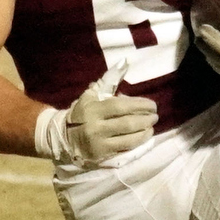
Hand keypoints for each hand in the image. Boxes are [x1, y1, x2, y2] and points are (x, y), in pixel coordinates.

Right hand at [35, 59, 157, 166]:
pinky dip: (139, 143)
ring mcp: (99, 144)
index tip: (152, 105)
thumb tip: (125, 63)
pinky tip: (144, 137)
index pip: (121, 106)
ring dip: (145, 132)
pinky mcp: (102, 156)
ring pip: (130, 139)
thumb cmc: (81, 113)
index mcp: (93, 110)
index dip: (140, 105)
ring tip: (151, 126)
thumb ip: (108, 81)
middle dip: (146, 120)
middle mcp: (96, 127)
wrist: (64, 138)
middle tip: (155, 116)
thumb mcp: (90, 95)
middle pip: (128, 123)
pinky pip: (126, 150)